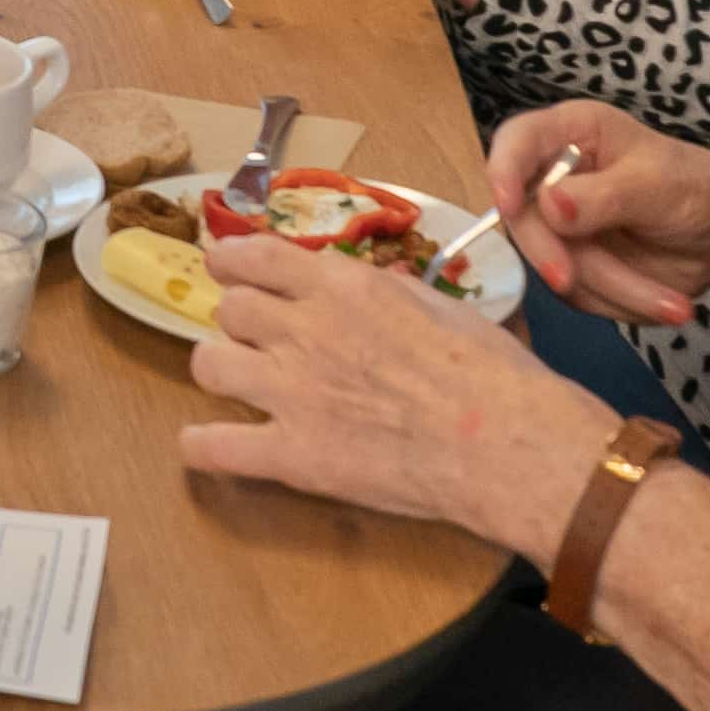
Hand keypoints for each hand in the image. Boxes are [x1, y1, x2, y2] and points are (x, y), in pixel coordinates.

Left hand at [180, 230, 609, 555]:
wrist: (507, 443)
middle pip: (228, 309)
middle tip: (257, 337)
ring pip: (207, 364)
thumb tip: (358, 289)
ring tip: (239, 382)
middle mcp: (304, 330)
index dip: (232, 261)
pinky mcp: (293, 455)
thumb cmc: (492, 372)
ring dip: (220, 369)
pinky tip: (205, 444)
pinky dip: (201, 445)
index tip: (227, 267)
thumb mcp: (437, 305)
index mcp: (342, 287)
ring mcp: (292, 393)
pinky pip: (213, 447)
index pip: (253, 255)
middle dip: (239, 321)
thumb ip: (382, 294)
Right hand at [485, 100, 709, 333]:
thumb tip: (548, 203)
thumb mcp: (658, 185)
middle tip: (575, 281)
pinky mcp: (575, 266)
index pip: (515, 141)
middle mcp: (556, 177)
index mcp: (572, 133)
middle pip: (524, 219)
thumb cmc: (698, 188)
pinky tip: (661, 300)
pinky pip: (578, 295)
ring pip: (555, 265)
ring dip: (614, 289)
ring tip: (674, 303)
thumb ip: (604, 194)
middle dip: (558, 256)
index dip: (503, 170)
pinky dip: (620, 304)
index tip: (510, 206)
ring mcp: (562, 227)